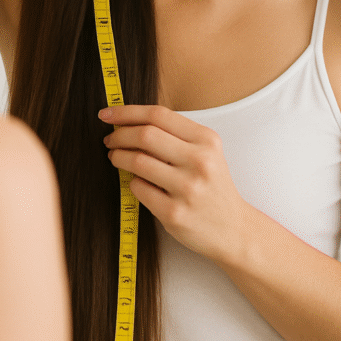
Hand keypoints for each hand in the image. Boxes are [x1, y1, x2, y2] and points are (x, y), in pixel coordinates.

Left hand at [100, 104, 247, 265]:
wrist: (233, 229)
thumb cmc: (212, 187)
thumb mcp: (206, 153)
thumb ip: (174, 135)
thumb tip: (128, 122)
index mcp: (207, 140)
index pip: (159, 115)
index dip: (127, 112)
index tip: (107, 114)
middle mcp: (200, 161)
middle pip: (145, 135)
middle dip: (119, 134)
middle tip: (110, 139)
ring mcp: (187, 188)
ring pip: (137, 161)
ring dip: (118, 157)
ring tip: (115, 157)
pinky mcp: (174, 213)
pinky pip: (138, 188)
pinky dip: (131, 182)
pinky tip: (136, 182)